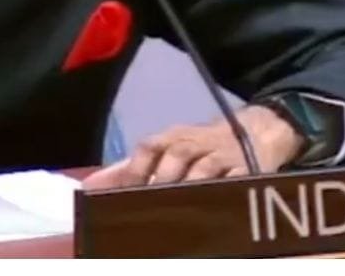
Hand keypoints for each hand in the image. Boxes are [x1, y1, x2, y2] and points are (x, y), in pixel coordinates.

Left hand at [82, 105, 303, 189]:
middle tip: (148, 207)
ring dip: (189, 188)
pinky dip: (222, 193)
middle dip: (161, 182)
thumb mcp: (165, 149)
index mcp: (172, 137)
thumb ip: (128, 169)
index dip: (136, 169)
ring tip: (175, 212)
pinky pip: (234, 182)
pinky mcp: (247, 170)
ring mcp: (222, 155)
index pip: (150, 147)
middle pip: (177, 158)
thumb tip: (88, 187)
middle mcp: (195, 143)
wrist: (256, 131)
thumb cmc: (199, 148)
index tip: (123, 193)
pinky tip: (210, 210)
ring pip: (204, 171)